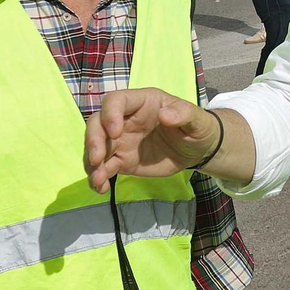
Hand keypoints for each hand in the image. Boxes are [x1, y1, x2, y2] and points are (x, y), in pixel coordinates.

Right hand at [84, 88, 219, 192]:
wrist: (197, 150)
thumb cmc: (196, 127)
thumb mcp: (196, 119)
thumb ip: (183, 114)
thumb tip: (165, 115)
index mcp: (141, 102)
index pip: (116, 101)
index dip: (110, 114)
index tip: (115, 132)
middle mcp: (125, 119)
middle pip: (98, 124)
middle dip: (93, 140)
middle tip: (97, 158)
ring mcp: (121, 140)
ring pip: (97, 147)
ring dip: (92, 162)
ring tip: (97, 179)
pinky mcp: (122, 160)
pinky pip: (105, 167)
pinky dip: (99, 177)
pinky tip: (101, 188)